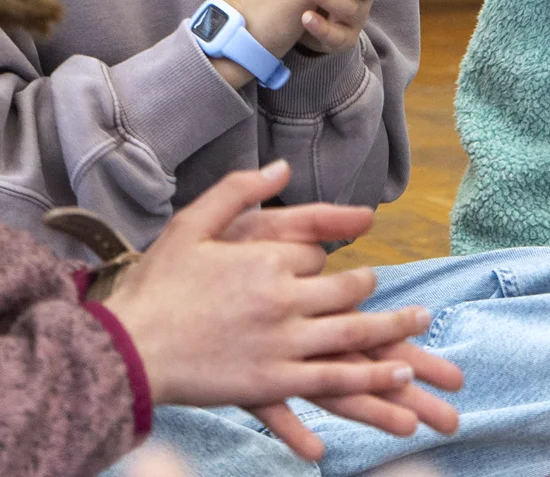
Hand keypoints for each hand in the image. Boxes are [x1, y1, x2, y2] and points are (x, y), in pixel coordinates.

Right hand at [102, 161, 437, 459]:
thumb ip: (240, 192)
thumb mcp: (193, 223)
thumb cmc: (157, 284)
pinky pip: (332, 379)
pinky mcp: (274, 381)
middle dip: (373, 292)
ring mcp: (282, 342)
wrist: (130, 346)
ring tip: (419, 332)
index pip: (312, 253)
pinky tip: (394, 377)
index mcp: (265, 258)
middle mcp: (282, 298)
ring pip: (352, 335)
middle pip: (346, 291)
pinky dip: (369, 378)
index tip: (314, 264)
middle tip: (394, 296)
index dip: (313, 259)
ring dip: (392, 333)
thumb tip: (280, 169)